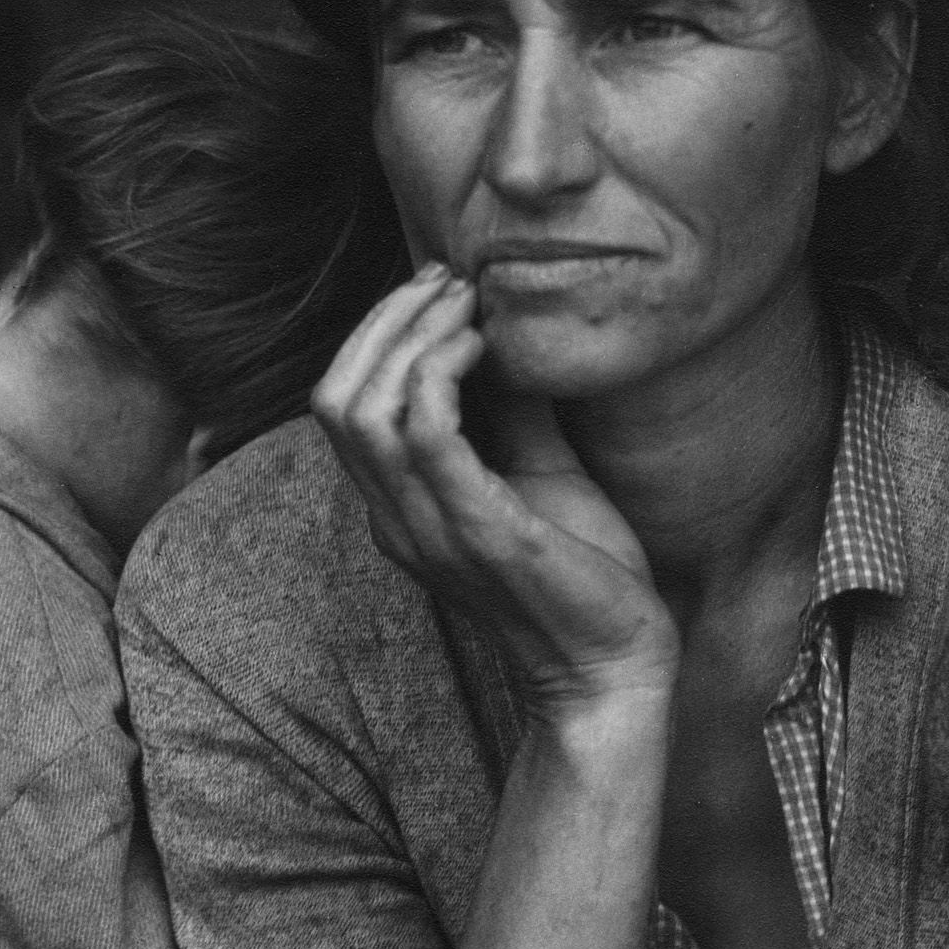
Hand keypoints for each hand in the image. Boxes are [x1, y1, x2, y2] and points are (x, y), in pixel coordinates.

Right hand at [313, 263, 678, 711]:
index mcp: (399, 508)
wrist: (614, 666)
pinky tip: (485, 347)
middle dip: (384, 320)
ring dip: (412, 335)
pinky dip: (443, 372)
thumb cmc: (582, 576)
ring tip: (467, 303)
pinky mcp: (475, 531)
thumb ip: (512, 412)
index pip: (339, 404)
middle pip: (334, 396)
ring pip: (363, 407)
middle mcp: (395, 520)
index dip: (376, 334)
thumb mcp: (540, 474)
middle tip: (448, 282)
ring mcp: (427, 528)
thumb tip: (511, 334)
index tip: (439, 289)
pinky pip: (424, 433)